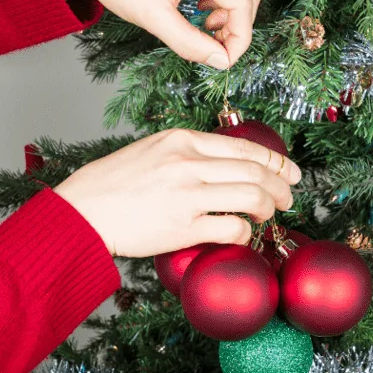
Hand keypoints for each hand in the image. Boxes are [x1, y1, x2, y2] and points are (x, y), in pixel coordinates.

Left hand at [44, 0, 262, 68]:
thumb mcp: (152, 17)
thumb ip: (189, 42)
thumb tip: (219, 61)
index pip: (241, 0)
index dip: (240, 36)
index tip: (225, 60)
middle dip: (239, 24)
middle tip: (216, 48)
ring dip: (233, 11)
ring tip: (207, 30)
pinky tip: (202, 12)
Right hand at [54, 129, 300, 257]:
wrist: (82, 212)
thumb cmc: (112, 184)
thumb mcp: (152, 150)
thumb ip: (187, 152)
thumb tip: (225, 165)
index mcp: (183, 139)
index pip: (244, 147)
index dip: (276, 160)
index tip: (290, 170)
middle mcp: (189, 162)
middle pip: (256, 171)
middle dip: (281, 185)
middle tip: (288, 197)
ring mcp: (188, 194)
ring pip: (252, 196)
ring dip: (269, 207)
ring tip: (271, 214)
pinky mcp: (184, 226)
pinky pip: (233, 227)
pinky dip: (246, 231)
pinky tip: (243, 234)